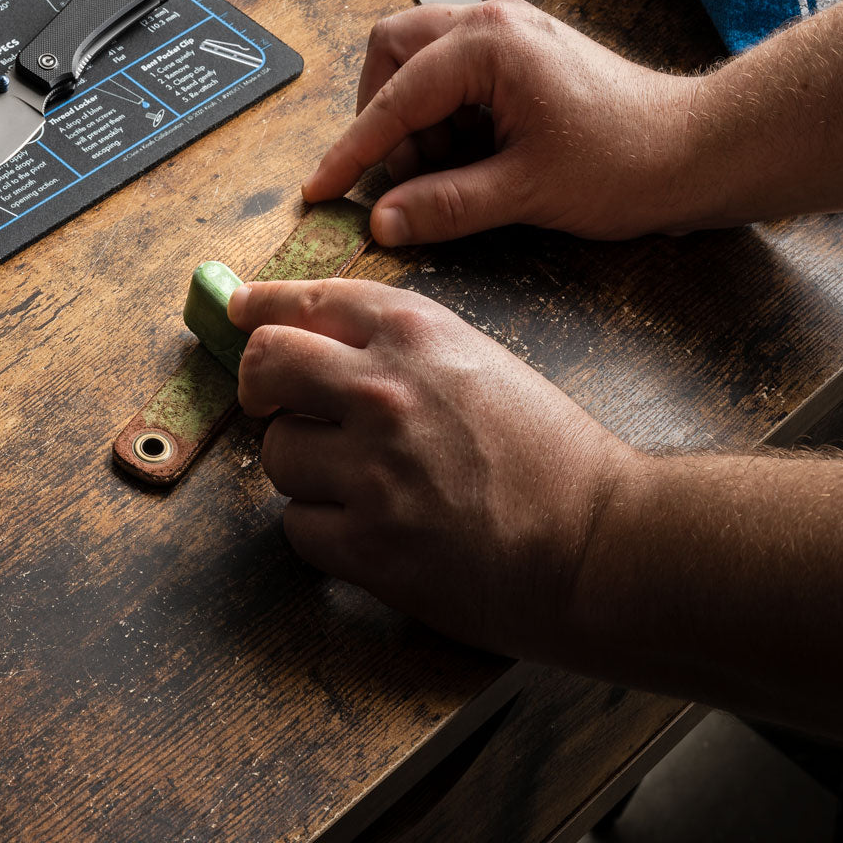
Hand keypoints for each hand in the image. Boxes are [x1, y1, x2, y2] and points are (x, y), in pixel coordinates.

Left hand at [229, 277, 638, 655]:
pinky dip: (324, 531)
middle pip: (264, 364)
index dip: (261, 307)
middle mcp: (383, 389)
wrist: (602, 541)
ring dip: (306, 470)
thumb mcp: (480, 362)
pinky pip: (297, 526)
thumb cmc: (552, 455)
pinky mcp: (367, 542)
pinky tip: (372, 530)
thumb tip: (318, 344)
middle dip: (259, 384)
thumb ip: (401, 346)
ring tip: (363, 484)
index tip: (240, 313)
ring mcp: (371, 468)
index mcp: (416, 332)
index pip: (305, 300)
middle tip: (274, 405)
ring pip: (277, 453)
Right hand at [303, 0, 703, 244]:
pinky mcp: (520, 58)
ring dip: (414, 120)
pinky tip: (471, 163)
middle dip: (381, 116)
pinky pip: (453, 78)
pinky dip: (444, 120)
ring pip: (419, 62)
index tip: (322, 189)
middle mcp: (492, 24)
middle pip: (392, 52)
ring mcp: (508, 36)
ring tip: (446, 175)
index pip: (394, 99)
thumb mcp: (525, 192)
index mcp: (489, 45)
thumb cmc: (628, 160)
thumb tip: (382, 222)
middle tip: (396, 177)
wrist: (699, 151)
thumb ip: (445, 205)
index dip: (353, 151)